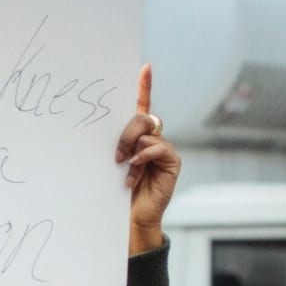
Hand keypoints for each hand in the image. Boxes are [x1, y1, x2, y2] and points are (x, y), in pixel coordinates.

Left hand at [115, 64, 180, 255]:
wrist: (130, 218)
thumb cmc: (117, 192)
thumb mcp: (113, 165)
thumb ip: (118, 146)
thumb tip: (117, 140)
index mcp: (137, 137)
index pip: (142, 106)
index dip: (144, 86)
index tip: (145, 68)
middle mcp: (152, 139)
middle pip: (143, 118)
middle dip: (127, 131)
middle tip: (116, 154)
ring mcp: (163, 150)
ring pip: (148, 132)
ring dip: (132, 149)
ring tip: (123, 168)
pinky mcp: (172, 162)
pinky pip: (160, 147)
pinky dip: (145, 157)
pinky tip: (135, 171)